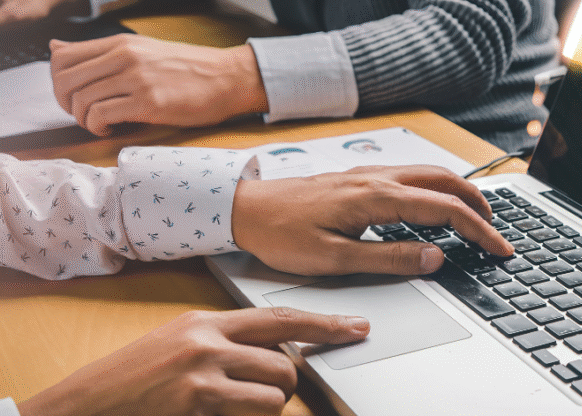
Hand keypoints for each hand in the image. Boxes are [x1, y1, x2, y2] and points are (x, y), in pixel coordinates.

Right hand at [17, 307, 368, 415]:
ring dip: (262, 408)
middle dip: (281, 386)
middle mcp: (208, 340)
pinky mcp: (198, 401)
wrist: (84, 405)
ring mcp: (202, 371)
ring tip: (226, 407)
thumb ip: (225, 342)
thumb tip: (274, 354)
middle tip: (252, 394)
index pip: (280, 317)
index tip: (356, 328)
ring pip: (274, 393)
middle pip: (284, 364)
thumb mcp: (178, 343)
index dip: (323, 324)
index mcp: (205, 321)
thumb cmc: (131, 380)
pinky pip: (252, 414)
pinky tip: (207, 415)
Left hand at [49, 34, 268, 135]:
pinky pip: (102, 114)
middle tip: (81, 114)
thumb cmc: (190, 69)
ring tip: (98, 124)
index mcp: (121, 43)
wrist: (229, 78)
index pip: (63, 56)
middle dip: (65, 103)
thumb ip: (102, 52)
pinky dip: (97, 126)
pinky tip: (110, 129)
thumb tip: (55, 49)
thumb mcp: (144, 50)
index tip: (73, 96)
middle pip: (65, 79)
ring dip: (82, 118)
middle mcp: (124, 57)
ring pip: (81, 99)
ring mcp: (136, 79)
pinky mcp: (149, 102)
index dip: (57, 81)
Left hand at [232, 165, 513, 275]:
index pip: (446, 210)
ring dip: (461, 193)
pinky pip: (413, 175)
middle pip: (448, 181)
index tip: (500, 249)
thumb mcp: (335, 258)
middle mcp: (379, 177)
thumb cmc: (282, 234)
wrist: (246, 207)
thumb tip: (435, 257)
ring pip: (432, 173)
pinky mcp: (362, 176)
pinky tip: (436, 205)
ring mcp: (371, 172)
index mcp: (377, 197)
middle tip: (497, 233)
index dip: (480, 231)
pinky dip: (439, 188)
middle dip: (480, 205)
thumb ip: (389, 257)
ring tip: (476, 219)